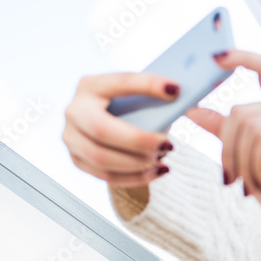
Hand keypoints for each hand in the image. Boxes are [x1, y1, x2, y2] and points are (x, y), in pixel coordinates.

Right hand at [63, 73, 177, 185]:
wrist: (109, 124)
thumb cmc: (132, 108)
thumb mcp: (141, 97)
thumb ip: (159, 97)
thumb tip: (188, 102)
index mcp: (91, 85)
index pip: (120, 82)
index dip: (147, 85)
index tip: (175, 90)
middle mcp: (74, 110)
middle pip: (101, 129)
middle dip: (138, 140)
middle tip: (168, 145)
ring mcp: (71, 137)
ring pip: (101, 157)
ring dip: (136, 163)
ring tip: (162, 158)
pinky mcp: (77, 160)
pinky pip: (105, 175)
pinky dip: (135, 177)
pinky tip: (157, 172)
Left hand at [185, 50, 260, 242]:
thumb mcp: (247, 161)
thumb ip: (226, 135)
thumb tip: (193, 110)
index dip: (241, 57)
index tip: (215, 56)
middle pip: (241, 111)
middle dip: (228, 151)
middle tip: (233, 181)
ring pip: (251, 127)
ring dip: (244, 164)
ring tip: (254, 187)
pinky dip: (259, 167)